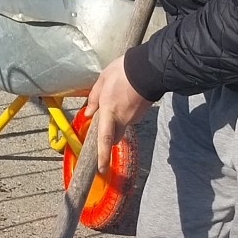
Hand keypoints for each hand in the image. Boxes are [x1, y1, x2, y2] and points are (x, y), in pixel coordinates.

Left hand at [85, 57, 151, 171]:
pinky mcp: (143, 113)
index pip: (105, 139)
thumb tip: (88, 112)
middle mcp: (122, 118)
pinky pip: (131, 116)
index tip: (102, 169)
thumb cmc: (123, 72)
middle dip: (109, 134)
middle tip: (105, 120)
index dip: (103, 156)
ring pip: (123, 124)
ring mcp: (134, 117)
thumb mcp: (102, 80)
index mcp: (109, 112)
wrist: (148, 68)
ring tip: (118, 96)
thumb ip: (94, 98)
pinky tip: (127, 96)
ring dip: (118, 117)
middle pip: (114, 136)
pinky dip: (127, 110)